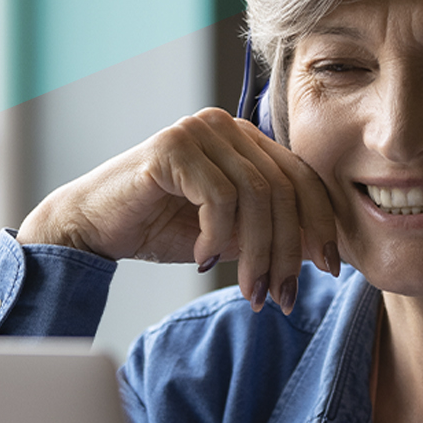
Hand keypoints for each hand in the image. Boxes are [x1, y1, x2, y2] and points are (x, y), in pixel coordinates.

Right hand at [18, 109, 339, 313]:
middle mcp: (225, 126)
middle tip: (283, 296)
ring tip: (250, 290)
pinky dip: (217, 236)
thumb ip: (269, 234)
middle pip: (283, 189)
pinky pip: (219, 197)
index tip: (330, 268)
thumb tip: (322, 252)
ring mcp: (199, 131)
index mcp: (245, 139)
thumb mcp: (229, 235)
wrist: (92, 227)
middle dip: (288, 250)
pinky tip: (203, 258)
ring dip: (257, 253)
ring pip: (256, 196)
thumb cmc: (159, 228)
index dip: (320, 224)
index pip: (301, 177)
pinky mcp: (172, 147)